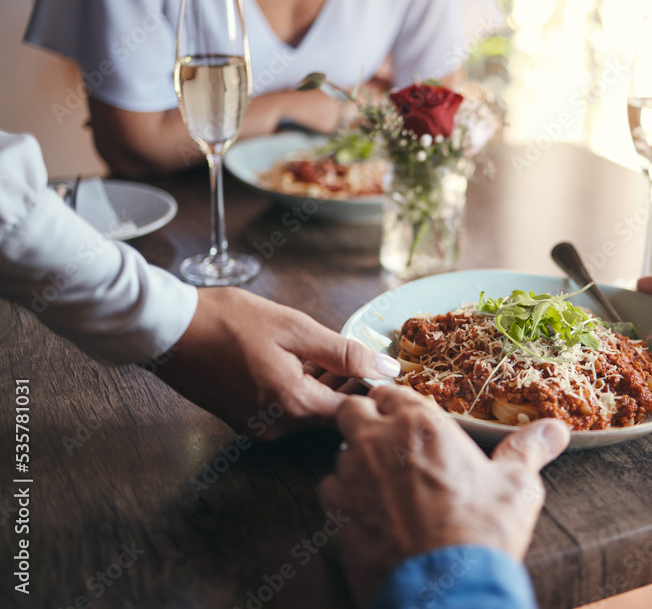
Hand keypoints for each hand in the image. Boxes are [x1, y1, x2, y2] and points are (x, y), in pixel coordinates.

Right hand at [156, 288, 399, 438]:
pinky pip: (284, 409)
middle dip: (348, 385)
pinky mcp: (242, 419)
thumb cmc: (228, 322)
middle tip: (357, 353)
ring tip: (327, 351)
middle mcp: (276, 426)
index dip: (371, 390)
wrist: (167, 329)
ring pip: (308, 410)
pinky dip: (299, 388)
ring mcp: (257, 426)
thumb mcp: (295, 328)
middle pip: (330, 412)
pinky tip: (299, 361)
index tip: (381, 368)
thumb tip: (386, 368)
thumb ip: (344, 352)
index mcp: (294, 405)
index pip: (352, 411)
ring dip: (323, 385)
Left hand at [319, 385, 569, 604]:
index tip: (406, 416)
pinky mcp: (336, 510)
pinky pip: (329, 487)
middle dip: (366, 418)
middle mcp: (379, 439)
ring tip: (379, 478)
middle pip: (354, 409)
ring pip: (340, 448)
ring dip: (355, 456)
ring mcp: (352, 474)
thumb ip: (529, 450)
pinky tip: (365, 509)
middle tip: (386, 440)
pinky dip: (343, 493)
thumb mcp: (517, 487)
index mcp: (422, 424)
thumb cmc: (481, 533)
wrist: (443, 589)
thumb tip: (556, 429)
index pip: (393, 391)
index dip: (398, 403)